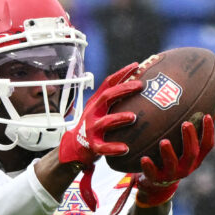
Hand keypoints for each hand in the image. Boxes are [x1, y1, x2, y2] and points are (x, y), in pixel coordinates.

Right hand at [58, 63, 143, 209]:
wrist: (75, 146)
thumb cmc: (94, 125)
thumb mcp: (100, 109)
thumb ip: (114, 99)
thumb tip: (138, 85)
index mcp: (96, 102)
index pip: (108, 83)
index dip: (121, 73)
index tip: (136, 66)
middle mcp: (93, 112)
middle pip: (106, 97)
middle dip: (123, 90)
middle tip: (140, 86)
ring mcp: (91, 129)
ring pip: (104, 122)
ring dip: (119, 118)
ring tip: (133, 117)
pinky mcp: (92, 145)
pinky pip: (103, 148)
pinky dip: (114, 148)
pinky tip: (125, 149)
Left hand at [134, 114, 214, 207]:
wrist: (157, 184)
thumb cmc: (173, 158)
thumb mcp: (184, 146)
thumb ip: (194, 130)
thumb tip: (207, 105)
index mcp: (195, 158)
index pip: (207, 145)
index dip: (208, 131)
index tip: (206, 115)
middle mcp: (186, 167)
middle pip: (191, 153)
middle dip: (189, 138)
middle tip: (186, 123)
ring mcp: (172, 175)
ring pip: (173, 165)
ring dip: (169, 153)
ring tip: (164, 141)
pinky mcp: (156, 180)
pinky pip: (152, 173)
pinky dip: (148, 166)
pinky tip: (144, 158)